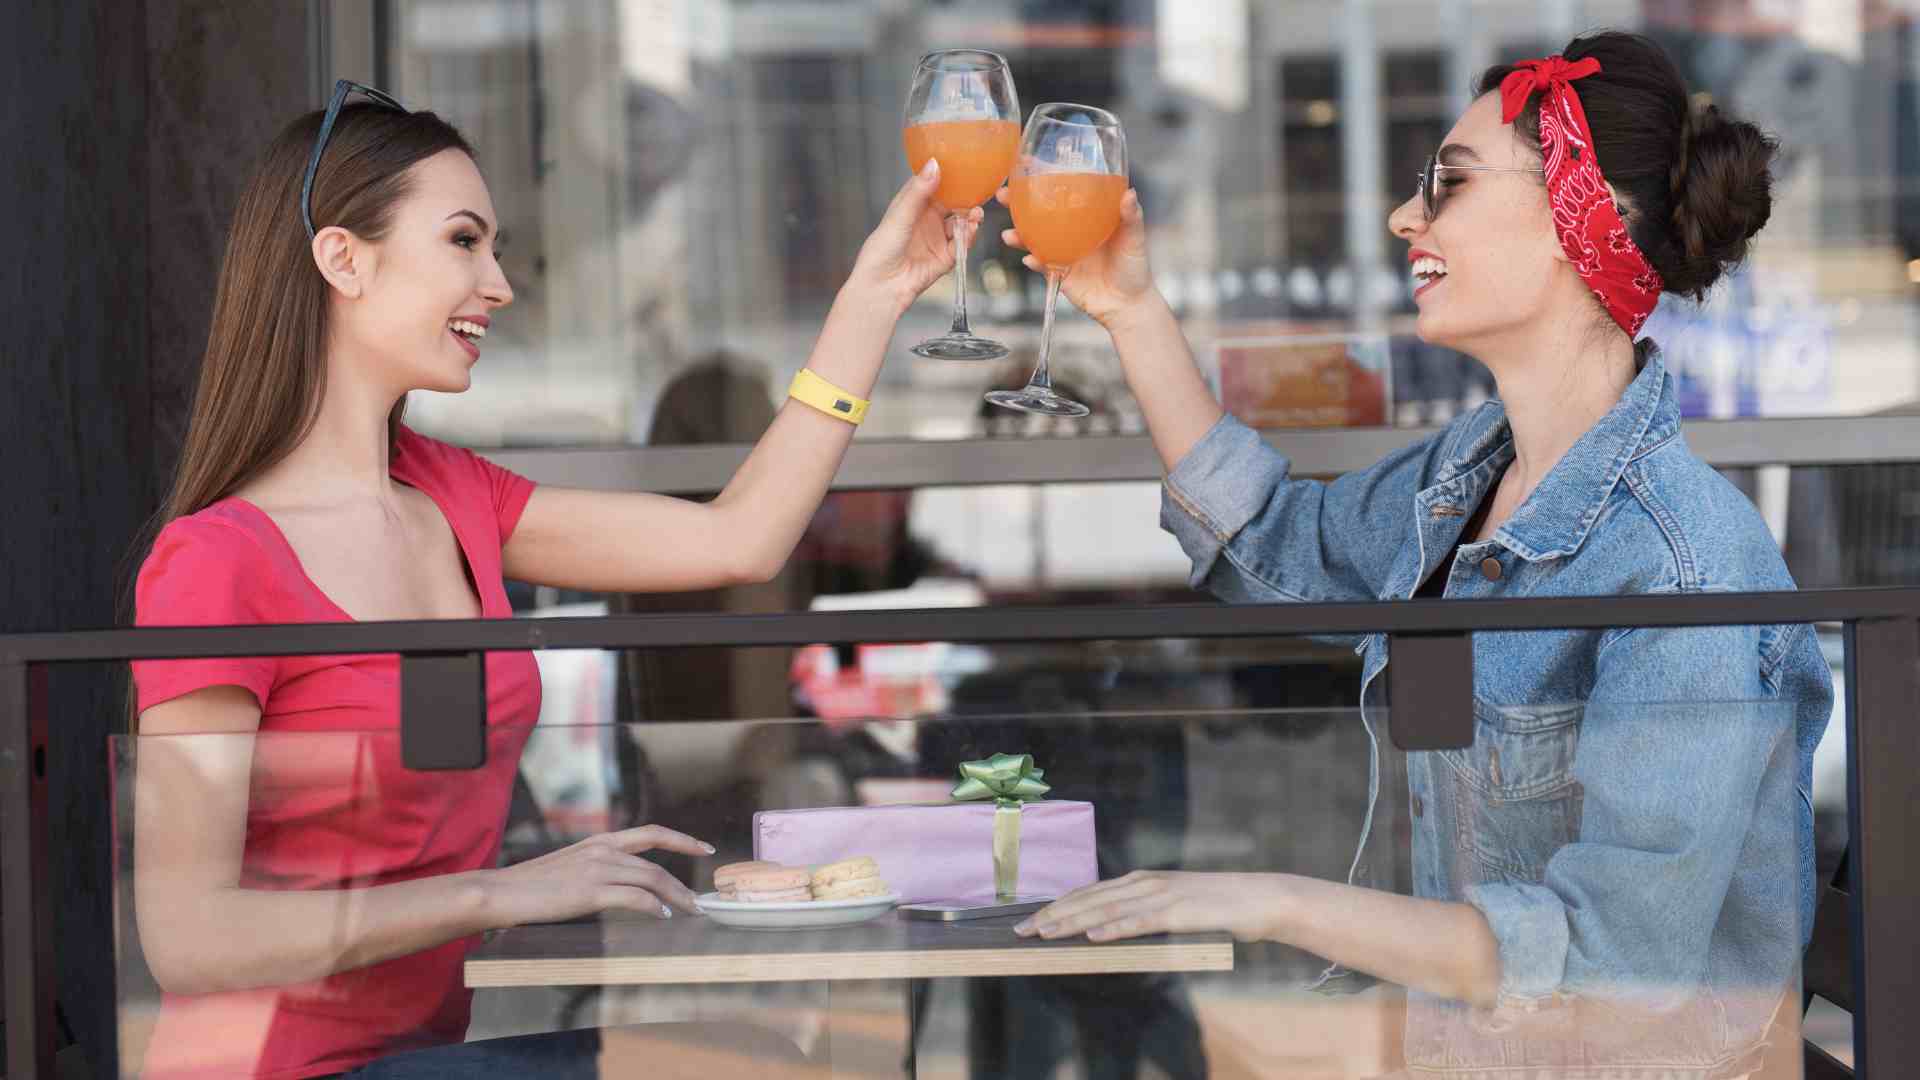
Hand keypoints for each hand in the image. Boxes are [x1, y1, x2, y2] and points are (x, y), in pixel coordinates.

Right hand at [482, 824, 712, 926]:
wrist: (500, 892)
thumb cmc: (531, 886)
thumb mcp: (570, 867)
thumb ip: (597, 869)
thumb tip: (623, 887)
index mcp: (599, 841)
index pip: (650, 833)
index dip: (682, 839)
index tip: (704, 847)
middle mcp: (602, 850)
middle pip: (656, 864)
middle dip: (683, 884)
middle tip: (700, 900)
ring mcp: (597, 869)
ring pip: (651, 880)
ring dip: (675, 898)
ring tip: (689, 912)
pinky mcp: (590, 892)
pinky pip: (634, 899)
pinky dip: (653, 908)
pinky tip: (662, 917)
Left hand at [848, 160, 983, 313]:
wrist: (882, 287)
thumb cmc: (881, 250)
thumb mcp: (900, 214)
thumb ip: (919, 191)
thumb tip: (934, 164)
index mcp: (913, 206)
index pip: (935, 185)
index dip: (949, 176)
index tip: (964, 165)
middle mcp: (927, 221)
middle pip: (953, 203)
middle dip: (967, 198)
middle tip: (977, 193)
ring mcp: (937, 239)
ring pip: (961, 223)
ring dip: (971, 218)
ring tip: (975, 215)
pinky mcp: (945, 258)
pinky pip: (962, 244)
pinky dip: (969, 237)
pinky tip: (971, 230)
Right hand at [995, 185, 1154, 328]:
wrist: (1128, 305)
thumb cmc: (1135, 267)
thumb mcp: (1135, 238)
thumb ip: (1131, 216)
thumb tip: (1129, 193)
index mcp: (1085, 216)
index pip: (1061, 192)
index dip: (1042, 179)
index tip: (1026, 165)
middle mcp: (1070, 231)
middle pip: (1038, 213)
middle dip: (1017, 203)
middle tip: (1003, 195)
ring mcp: (1062, 251)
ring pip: (1033, 239)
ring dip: (1018, 235)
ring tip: (1009, 234)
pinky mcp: (1060, 273)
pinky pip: (1042, 265)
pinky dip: (1035, 262)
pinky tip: (1029, 258)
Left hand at [1013, 870, 1284, 943]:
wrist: (1259, 898)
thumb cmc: (1214, 907)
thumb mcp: (1171, 907)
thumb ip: (1142, 913)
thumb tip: (1107, 930)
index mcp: (1141, 881)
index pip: (1088, 893)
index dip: (1056, 906)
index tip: (1030, 921)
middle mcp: (1146, 882)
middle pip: (1089, 899)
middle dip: (1052, 915)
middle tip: (1021, 931)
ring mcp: (1162, 895)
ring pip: (1107, 909)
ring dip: (1072, 922)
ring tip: (1045, 933)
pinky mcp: (1180, 911)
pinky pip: (1140, 921)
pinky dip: (1114, 928)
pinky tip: (1093, 936)